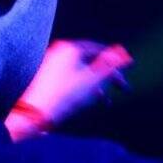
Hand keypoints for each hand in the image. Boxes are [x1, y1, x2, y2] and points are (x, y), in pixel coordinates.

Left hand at [5, 40, 132, 140]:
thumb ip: (109, 66)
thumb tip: (122, 54)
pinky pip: (72, 79)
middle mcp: (61, 53)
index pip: (98, 49)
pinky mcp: (49, 79)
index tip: (128, 66)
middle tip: (123, 87)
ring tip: (107, 101)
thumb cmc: (64, 95)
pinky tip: (89, 102)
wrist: (35, 113)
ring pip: (82, 73)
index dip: (115, 59)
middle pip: (91, 62)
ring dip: (97, 86)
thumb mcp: (92, 80)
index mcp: (70, 49)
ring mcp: (53, 66)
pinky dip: (83, 88)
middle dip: (108, 76)